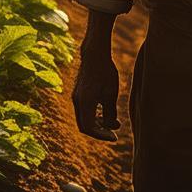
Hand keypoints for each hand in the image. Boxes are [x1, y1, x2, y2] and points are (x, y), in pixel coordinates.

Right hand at [72, 11, 120, 141]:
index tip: (114, 137)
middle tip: (114, 134)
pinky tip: (107, 115)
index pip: (89, 128)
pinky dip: (95, 116)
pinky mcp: (79, 94)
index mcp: (85, 102)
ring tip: (114, 124)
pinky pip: (84, 111)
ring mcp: (76, 97)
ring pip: (84, 119)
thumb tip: (112, 127)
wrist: (94, 54)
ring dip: (98, 124)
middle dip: (100, 132)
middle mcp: (77, 101)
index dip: (101, 135)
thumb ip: (110, 112)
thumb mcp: (111, 93)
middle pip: (85, 126)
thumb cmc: (105, 71)